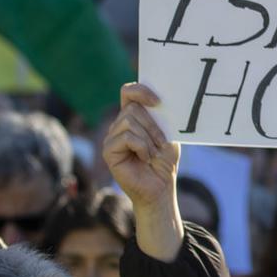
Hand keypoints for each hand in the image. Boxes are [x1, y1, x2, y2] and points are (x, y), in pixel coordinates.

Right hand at [103, 84, 183, 260]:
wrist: (160, 186)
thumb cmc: (164, 161)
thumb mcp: (167, 133)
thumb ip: (160, 116)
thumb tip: (158, 98)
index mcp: (133, 117)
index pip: (129, 92)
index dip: (141, 90)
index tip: (158, 101)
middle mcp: (119, 124)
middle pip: (133, 108)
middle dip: (152, 125)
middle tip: (162, 143)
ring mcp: (112, 137)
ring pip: (129, 121)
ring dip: (148, 138)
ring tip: (153, 153)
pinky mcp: (108, 150)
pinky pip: (127, 137)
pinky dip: (142, 147)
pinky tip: (145, 159)